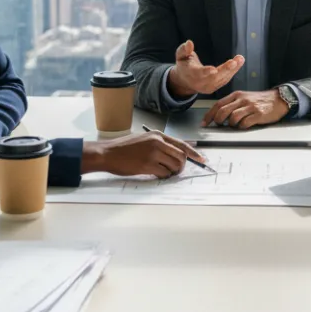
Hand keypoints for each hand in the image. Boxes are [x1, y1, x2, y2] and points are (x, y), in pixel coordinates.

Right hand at [82, 130, 204, 178]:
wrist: (108, 153)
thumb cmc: (123, 148)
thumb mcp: (144, 139)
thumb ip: (159, 144)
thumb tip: (175, 154)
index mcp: (157, 135)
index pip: (181, 144)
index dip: (194, 153)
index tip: (202, 159)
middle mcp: (157, 142)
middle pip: (181, 156)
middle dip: (182, 166)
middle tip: (177, 171)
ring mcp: (153, 153)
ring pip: (175, 165)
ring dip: (173, 172)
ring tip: (164, 172)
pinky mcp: (148, 165)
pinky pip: (164, 173)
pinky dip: (163, 176)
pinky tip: (156, 174)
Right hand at [166, 39, 244, 98]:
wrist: (185, 81)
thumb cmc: (184, 65)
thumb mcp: (180, 56)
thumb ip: (184, 49)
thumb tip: (189, 43)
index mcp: (190, 74)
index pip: (198, 73)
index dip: (206, 72)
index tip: (213, 70)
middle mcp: (200, 82)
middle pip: (214, 78)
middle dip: (225, 70)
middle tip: (234, 62)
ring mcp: (208, 87)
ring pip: (222, 79)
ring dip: (233, 69)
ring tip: (240, 59)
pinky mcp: (215, 87)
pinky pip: (225, 80)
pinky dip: (233, 71)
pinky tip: (239, 62)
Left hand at [201, 89, 288, 128]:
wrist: (278, 99)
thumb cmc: (259, 100)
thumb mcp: (244, 98)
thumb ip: (232, 104)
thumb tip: (218, 115)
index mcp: (237, 95)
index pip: (218, 104)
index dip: (209, 115)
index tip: (204, 123)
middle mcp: (242, 99)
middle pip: (223, 111)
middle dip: (218, 120)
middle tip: (219, 125)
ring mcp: (250, 106)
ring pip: (233, 118)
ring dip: (231, 124)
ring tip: (235, 125)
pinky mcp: (258, 114)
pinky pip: (245, 123)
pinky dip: (242, 127)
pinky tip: (244, 126)